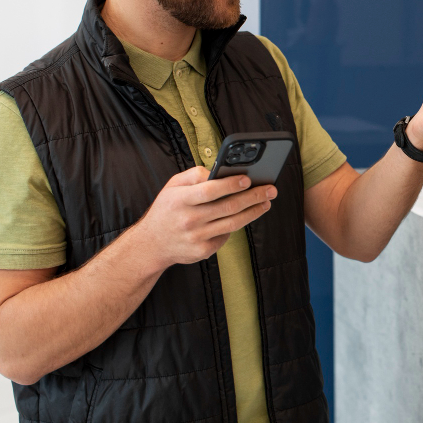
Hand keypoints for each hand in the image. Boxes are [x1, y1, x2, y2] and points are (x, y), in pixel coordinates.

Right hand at [135, 166, 275, 268]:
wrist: (151, 244)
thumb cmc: (167, 209)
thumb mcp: (173, 186)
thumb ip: (195, 175)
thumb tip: (221, 171)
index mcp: (179, 200)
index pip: (209, 191)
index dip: (230, 184)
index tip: (248, 178)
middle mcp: (188, 220)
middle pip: (227, 207)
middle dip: (253, 197)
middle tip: (271, 189)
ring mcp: (196, 238)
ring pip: (232, 223)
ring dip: (253, 212)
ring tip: (266, 202)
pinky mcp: (202, 251)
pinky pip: (226, 236)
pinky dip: (237, 225)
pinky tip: (246, 215)